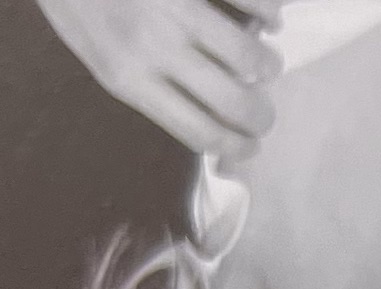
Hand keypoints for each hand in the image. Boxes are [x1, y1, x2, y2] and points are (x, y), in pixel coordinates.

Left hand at [35, 0, 279, 159]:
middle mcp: (153, 47)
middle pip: (237, 103)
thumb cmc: (75, 0)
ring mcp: (174, 7)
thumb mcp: (98, 53)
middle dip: (261, 115)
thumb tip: (206, 117)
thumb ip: (145, 84)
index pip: (203, 134)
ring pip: (250, 57)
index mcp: (127, 77)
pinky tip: (268, 17)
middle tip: (261, 108)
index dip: (239, 148)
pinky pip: (251, 1)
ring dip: (268, 64)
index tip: (250, 145)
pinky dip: (270, 12)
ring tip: (264, 60)